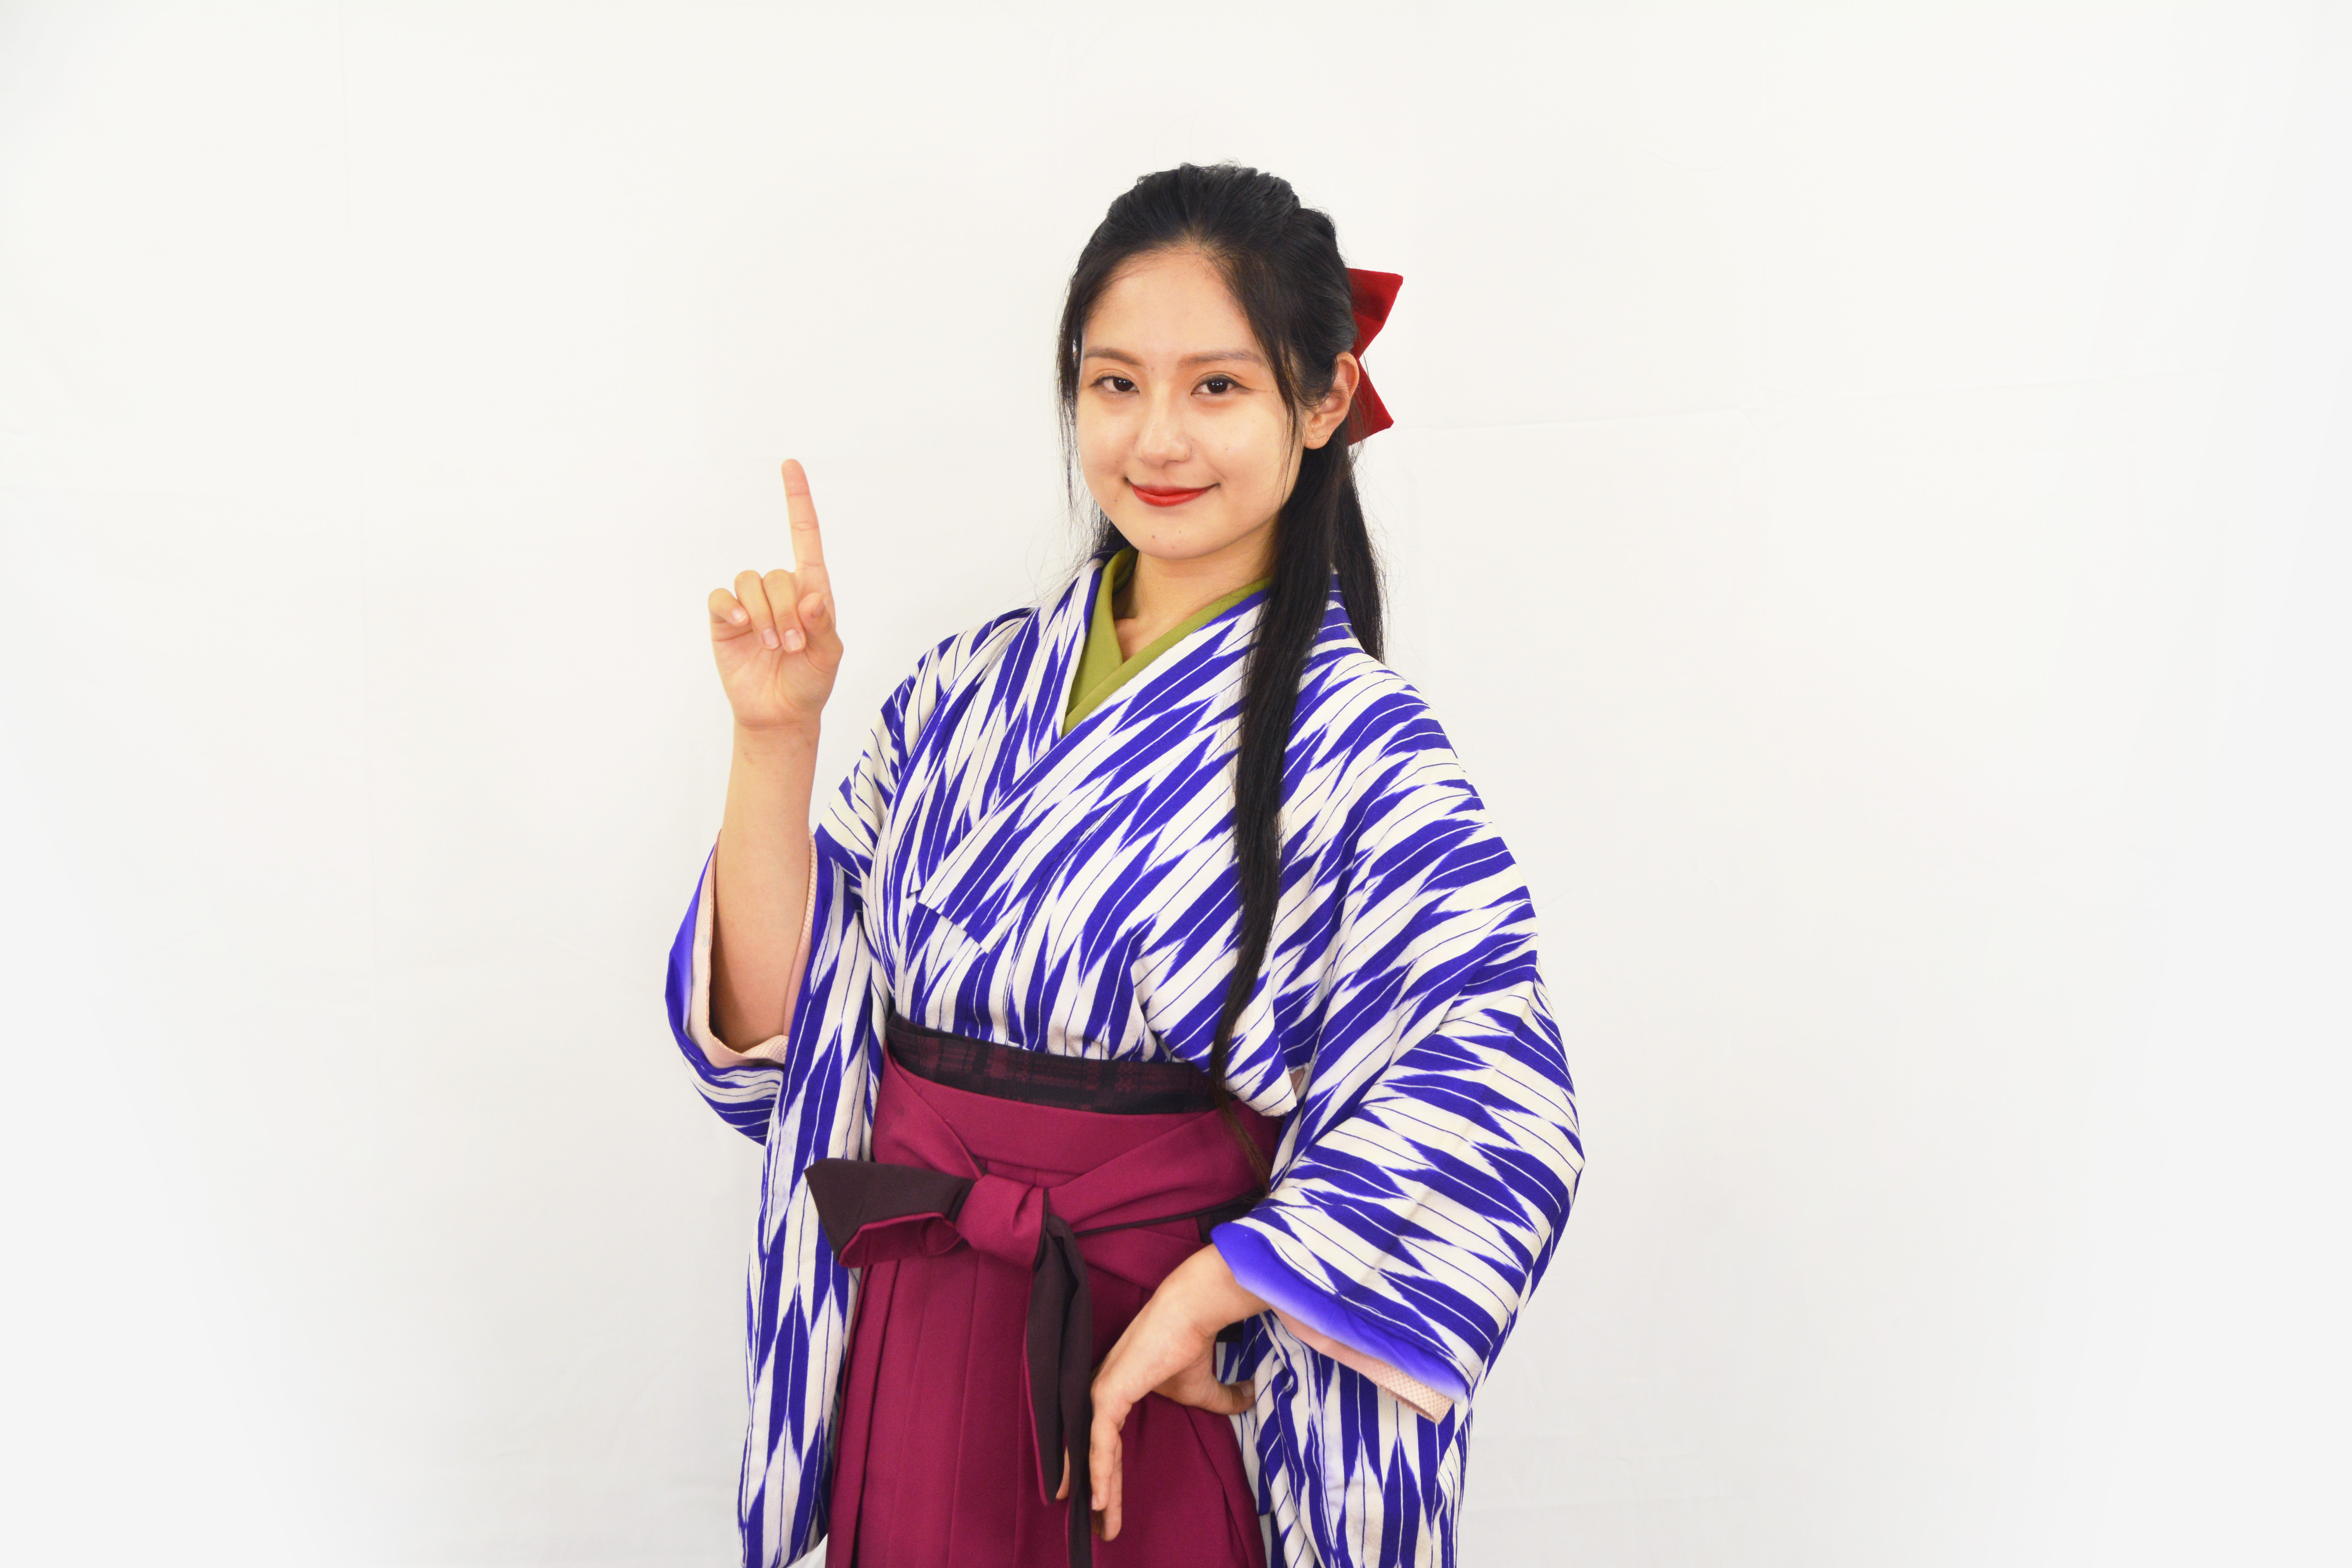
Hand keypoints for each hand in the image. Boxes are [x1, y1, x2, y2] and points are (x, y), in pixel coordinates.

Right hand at [708, 459, 842, 733]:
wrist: (780, 714)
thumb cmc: (810, 683)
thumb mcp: (829, 658)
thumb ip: (824, 627)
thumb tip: (813, 598)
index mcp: (811, 591)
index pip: (805, 537)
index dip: (798, 501)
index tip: (790, 465)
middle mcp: (780, 591)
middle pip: (776, 573)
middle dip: (785, 611)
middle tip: (791, 647)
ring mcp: (751, 604)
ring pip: (750, 582)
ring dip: (764, 615)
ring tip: (772, 647)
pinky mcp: (726, 620)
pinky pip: (722, 598)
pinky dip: (733, 608)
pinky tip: (743, 627)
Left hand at [1059, 1243, 1268, 1541]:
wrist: (1192, 1312)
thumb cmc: (1193, 1344)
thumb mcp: (1206, 1387)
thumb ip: (1223, 1399)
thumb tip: (1250, 1399)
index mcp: (1116, 1394)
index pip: (1106, 1445)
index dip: (1108, 1477)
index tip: (1108, 1510)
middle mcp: (1102, 1394)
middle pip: (1095, 1454)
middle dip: (1098, 1493)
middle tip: (1101, 1529)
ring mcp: (1101, 1393)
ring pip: (1092, 1453)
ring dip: (1097, 1490)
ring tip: (1100, 1524)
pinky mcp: (1107, 1392)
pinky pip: (1098, 1441)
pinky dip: (1099, 1470)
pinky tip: (1098, 1498)